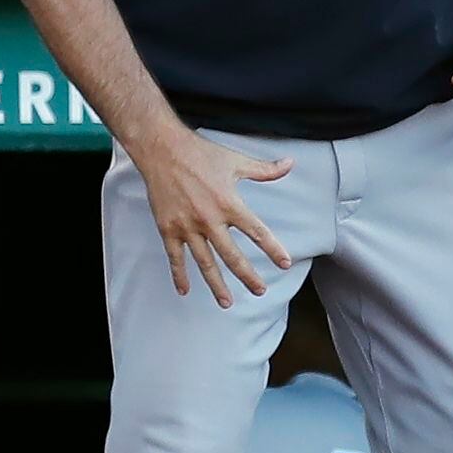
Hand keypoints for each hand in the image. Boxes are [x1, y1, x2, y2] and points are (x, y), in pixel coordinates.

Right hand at [129, 130, 293, 306]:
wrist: (162, 149)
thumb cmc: (200, 153)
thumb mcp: (235, 161)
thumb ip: (264, 169)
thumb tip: (291, 164)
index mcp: (229, 204)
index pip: (257, 232)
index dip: (273, 249)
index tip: (285, 264)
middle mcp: (210, 219)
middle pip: (233, 256)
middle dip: (248, 276)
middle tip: (260, 290)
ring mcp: (187, 227)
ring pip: (205, 263)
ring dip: (217, 284)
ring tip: (227, 303)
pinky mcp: (168, 228)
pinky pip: (175, 257)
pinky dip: (179, 275)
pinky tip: (185, 290)